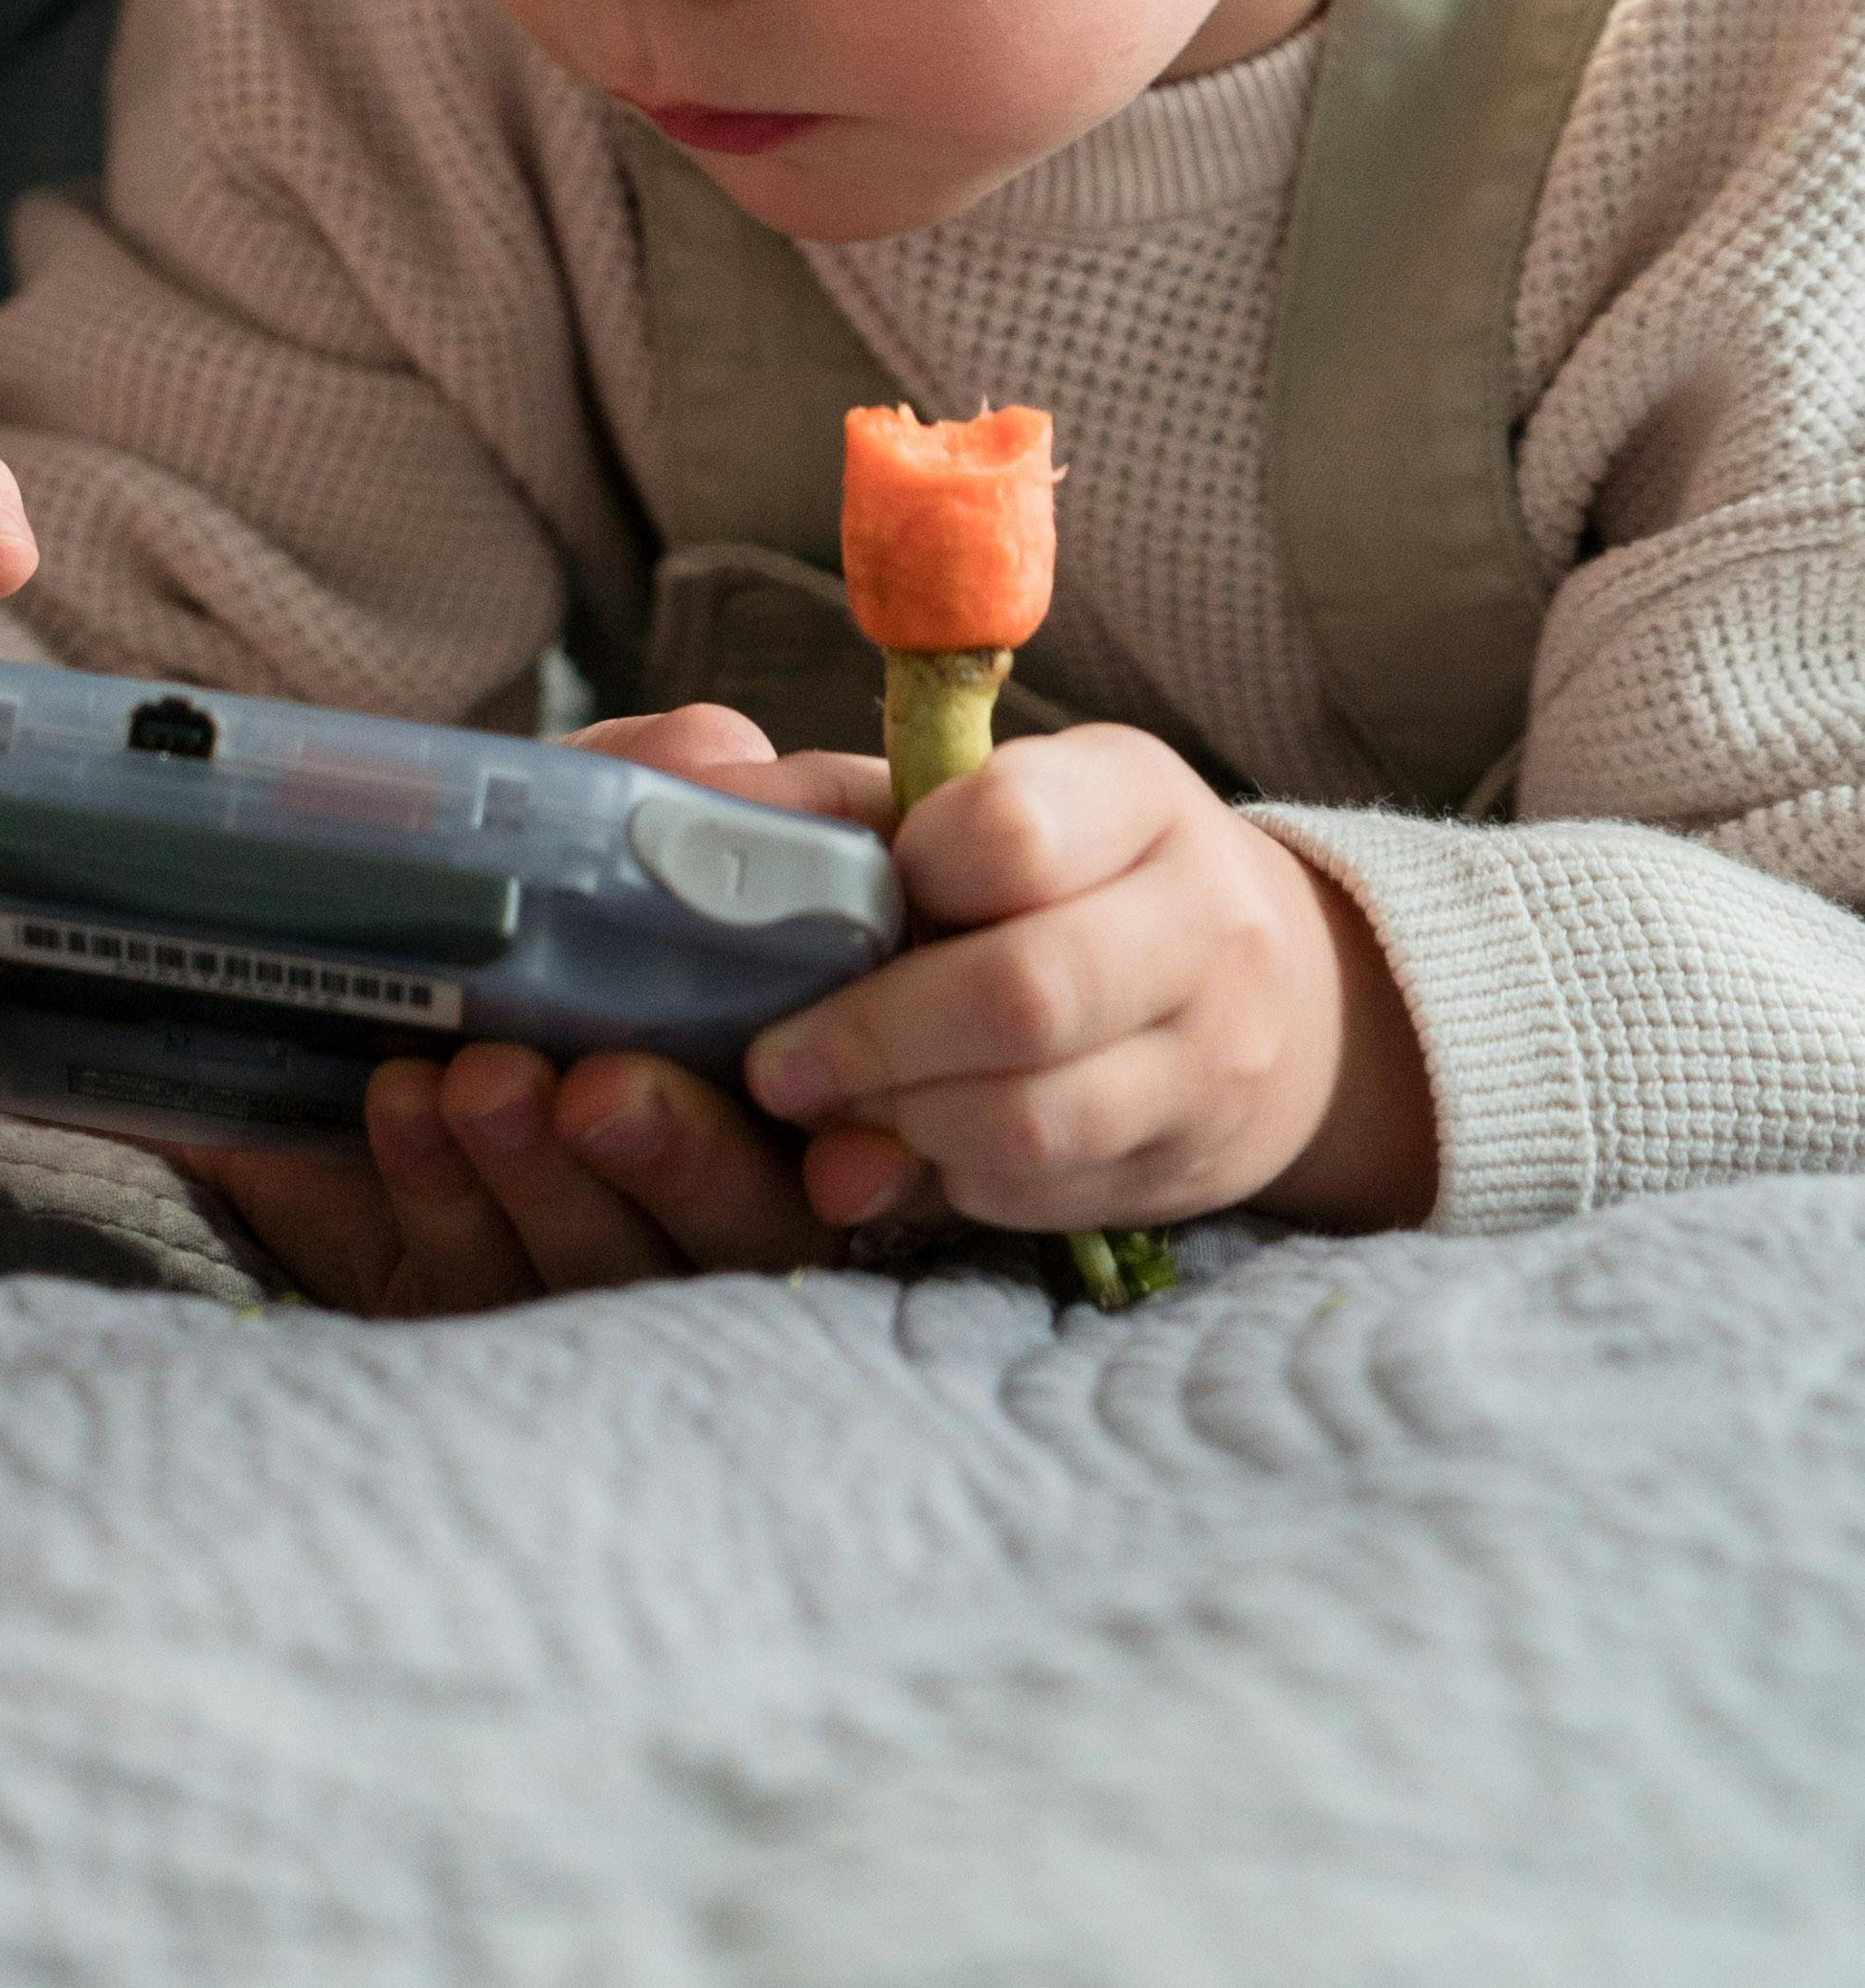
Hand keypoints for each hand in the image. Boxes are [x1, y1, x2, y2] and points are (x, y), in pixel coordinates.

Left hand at [184, 700, 858, 1313]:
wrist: (332, 954)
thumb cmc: (512, 879)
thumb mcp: (586, 808)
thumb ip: (666, 779)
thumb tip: (729, 757)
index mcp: (788, 1092)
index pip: (866, 1156)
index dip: (870, 1170)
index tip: (843, 1155)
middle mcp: (714, 1197)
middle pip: (745, 1229)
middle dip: (681, 1162)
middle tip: (604, 1091)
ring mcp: (594, 1261)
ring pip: (603, 1266)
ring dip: (542, 1172)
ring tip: (481, 1079)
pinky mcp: (475, 1299)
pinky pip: (466, 1270)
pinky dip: (436, 1184)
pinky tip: (404, 1105)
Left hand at [741, 723, 1439, 1236]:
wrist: (1286, 992)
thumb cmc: (1079, 875)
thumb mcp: (988, 800)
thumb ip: (841, 810)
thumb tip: (701, 833)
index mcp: (1134, 795)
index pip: (1014, 830)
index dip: (909, 874)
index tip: (839, 903)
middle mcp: (1201, 920)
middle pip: (1023, 991)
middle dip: (872, 1038)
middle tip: (777, 1064)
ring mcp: (1213, 1054)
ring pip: (1033, 1115)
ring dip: (904, 1122)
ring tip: (833, 1110)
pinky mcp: (1192, 1164)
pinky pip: (1046, 1193)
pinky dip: (955, 1179)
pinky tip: (912, 1146)